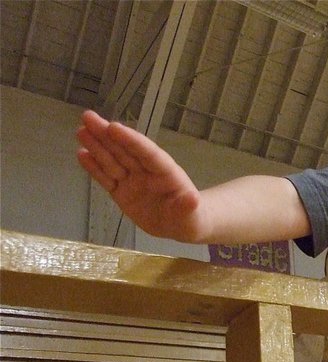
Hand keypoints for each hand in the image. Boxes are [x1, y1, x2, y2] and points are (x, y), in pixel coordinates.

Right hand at [77, 110, 207, 241]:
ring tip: (81, 131)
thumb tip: (193, 199)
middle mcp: (147, 171)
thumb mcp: (192, 215)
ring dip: (97, 146)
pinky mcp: (121, 192)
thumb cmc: (190, 216)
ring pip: (113, 161)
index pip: (147, 153)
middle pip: (125, 150)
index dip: (131, 140)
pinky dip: (94, 168)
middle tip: (88, 116)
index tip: (114, 126)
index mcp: (166, 172)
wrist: (180, 225)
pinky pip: (106, 178)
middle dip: (107, 134)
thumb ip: (188, 206)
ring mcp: (133, 181)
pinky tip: (82, 154)